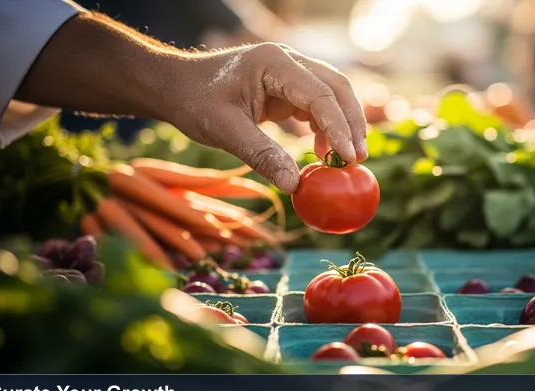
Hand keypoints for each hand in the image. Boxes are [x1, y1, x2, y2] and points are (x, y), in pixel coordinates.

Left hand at [165, 43, 367, 193]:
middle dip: (352, 123)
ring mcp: (291, 71)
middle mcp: (289, 61)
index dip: (339, 126)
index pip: (320, 94)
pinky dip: (327, 127)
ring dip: (342, 125)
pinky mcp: (289, 86)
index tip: (350, 157)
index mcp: (274, 63)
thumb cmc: (196, 102)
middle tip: (357, 160)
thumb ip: (262, 155)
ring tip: (342, 160)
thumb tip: (293, 186)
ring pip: (332, 94)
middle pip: (337, 88)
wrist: (177, 87)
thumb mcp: (225, 131)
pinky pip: (318, 104)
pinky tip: (323, 151)